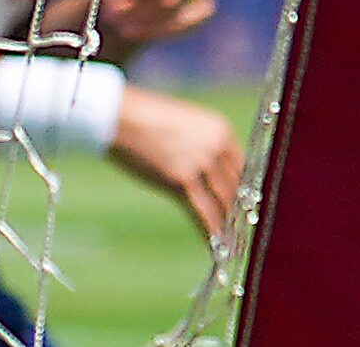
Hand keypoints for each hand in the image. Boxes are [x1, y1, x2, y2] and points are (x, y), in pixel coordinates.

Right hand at [110, 85, 244, 239]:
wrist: (116, 114)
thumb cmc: (141, 117)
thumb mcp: (181, 125)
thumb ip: (199, 146)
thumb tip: (206, 175)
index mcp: (220, 129)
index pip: (242, 168)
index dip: (243, 192)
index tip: (243, 209)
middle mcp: (217, 146)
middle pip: (236, 188)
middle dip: (238, 213)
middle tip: (240, 231)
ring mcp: (200, 162)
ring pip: (223, 204)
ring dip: (228, 228)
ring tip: (232, 246)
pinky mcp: (181, 178)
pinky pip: (203, 212)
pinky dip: (211, 232)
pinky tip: (216, 246)